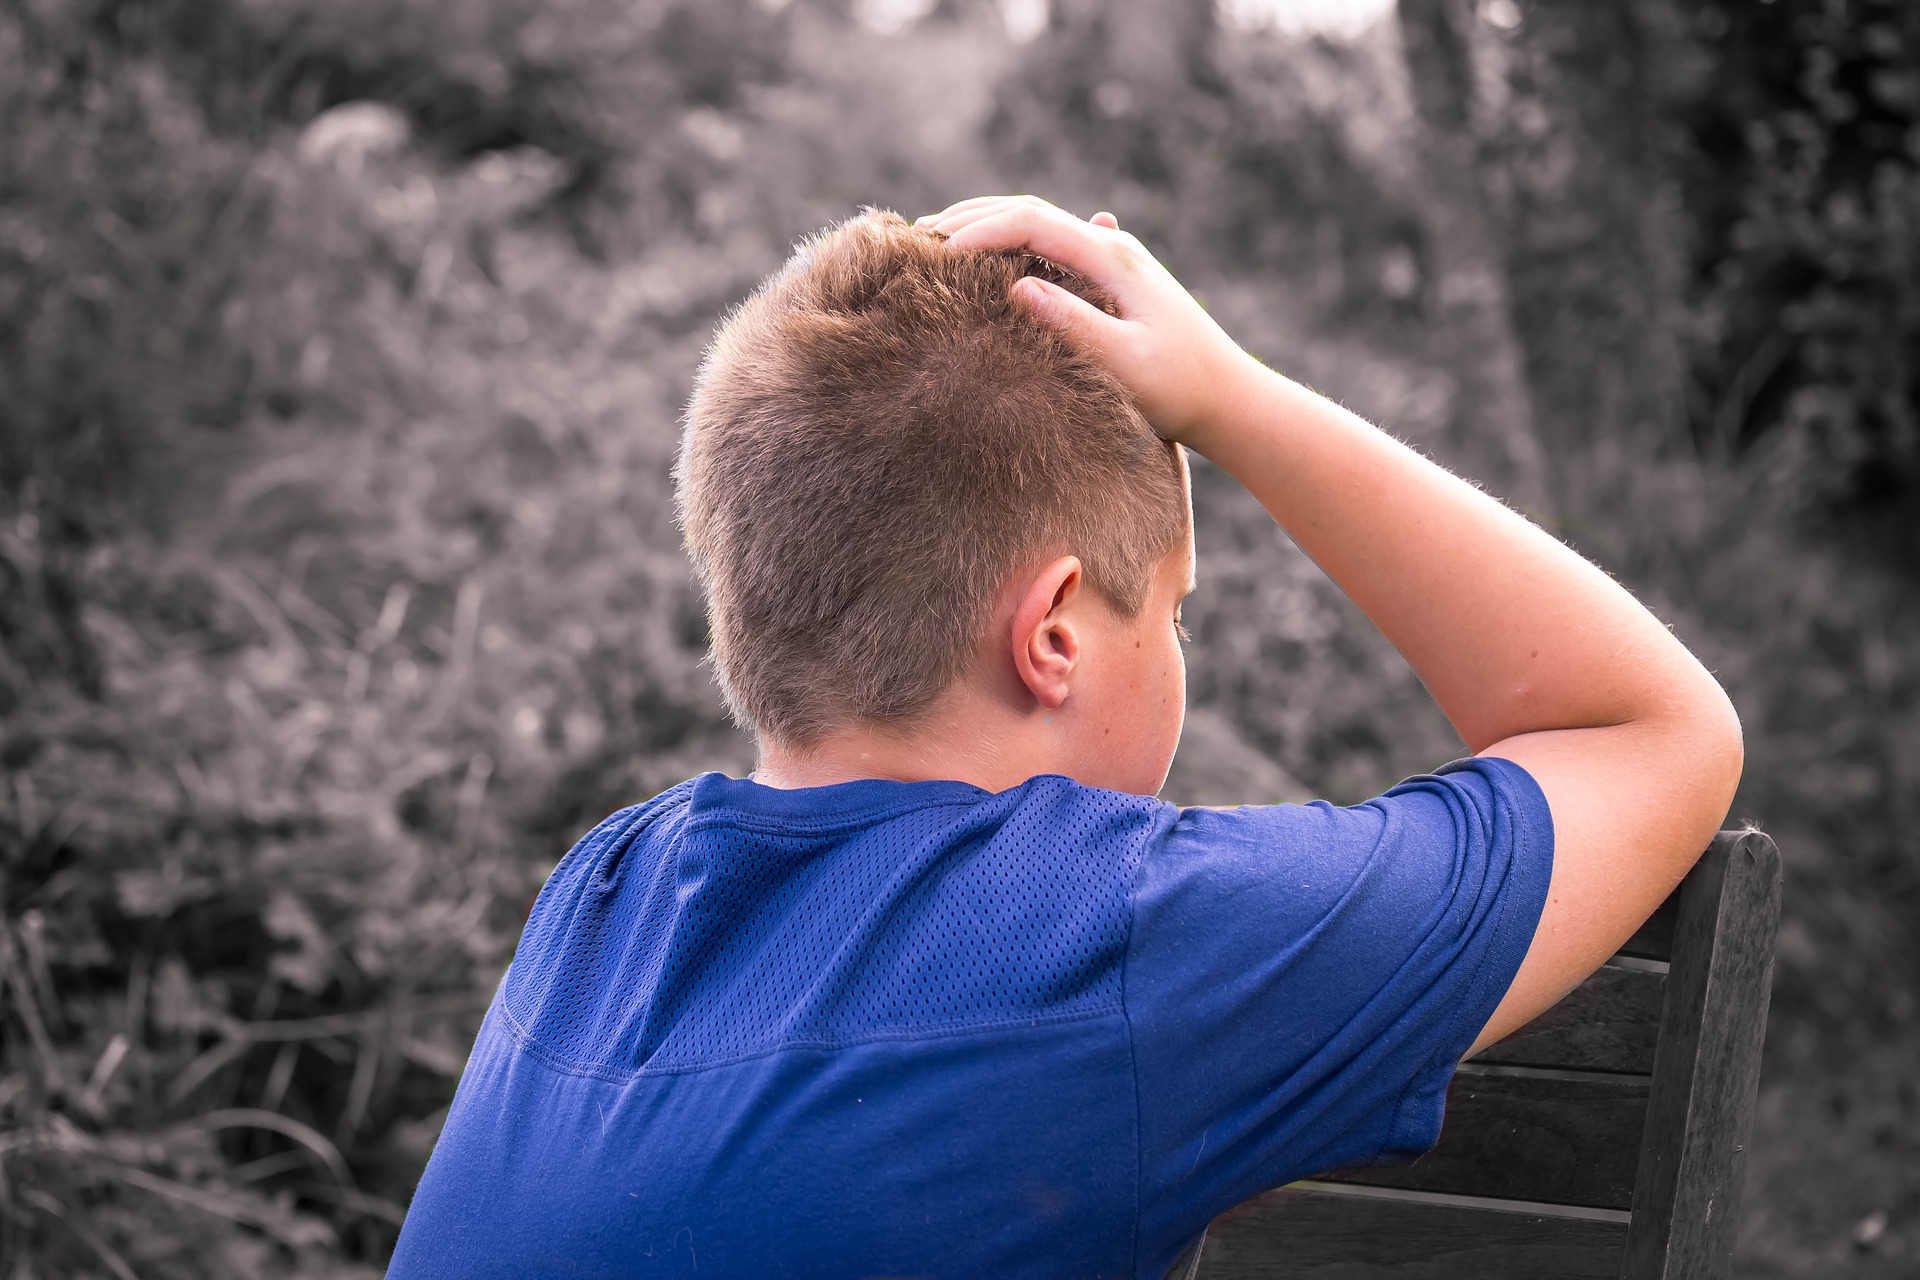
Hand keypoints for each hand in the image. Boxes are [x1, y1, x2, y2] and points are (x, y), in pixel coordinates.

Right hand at [916, 196, 1250, 450]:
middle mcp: (1113, 248)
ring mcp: (1113, 261)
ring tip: (938, 242)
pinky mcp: (1112, 282)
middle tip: (916, 237)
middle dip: (971, 218)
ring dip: (988, 225)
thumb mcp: (1126, 363)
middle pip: (1030, 210)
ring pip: (1040, 224)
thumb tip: (1018, 287)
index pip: (1031, 222)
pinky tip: (991, 257)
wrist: (1231, 401)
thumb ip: (1074, 324)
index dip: (979, 232)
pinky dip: (1011, 243)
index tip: (936, 257)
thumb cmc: (1181, 391)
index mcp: (1112, 258)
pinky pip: (1052, 246)